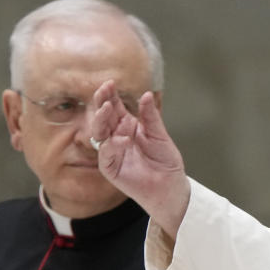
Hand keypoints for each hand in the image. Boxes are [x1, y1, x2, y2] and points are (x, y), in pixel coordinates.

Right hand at [90, 80, 189, 237]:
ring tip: (108, 108)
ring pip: (99, 133)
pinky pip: (106, 154)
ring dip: (102, 120)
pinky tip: (123, 139)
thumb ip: (151, 116)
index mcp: (126, 126)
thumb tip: (146, 94)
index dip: (110, 96)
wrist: (170, 185)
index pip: (114, 108)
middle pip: (103, 117)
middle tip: (105, 91)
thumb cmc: (165, 161)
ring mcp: (111, 152)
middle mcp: (116, 137)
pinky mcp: (110, 168)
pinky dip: (113, 145)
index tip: (110, 83)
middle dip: (102, 103)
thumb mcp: (159, 135)